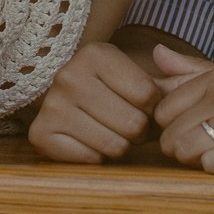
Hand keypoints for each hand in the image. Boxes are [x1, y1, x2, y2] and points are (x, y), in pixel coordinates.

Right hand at [27, 43, 161, 162]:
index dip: (154, 107)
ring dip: (120, 145)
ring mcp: (51, 105)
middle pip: (132, 123)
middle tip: (127, 122)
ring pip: (114, 146)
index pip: (148, 94)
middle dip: (139, 130)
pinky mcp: (40, 134)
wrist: (70, 102)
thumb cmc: (115, 91)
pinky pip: (90, 159)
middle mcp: (68, 75)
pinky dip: (97, 157)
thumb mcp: (145, 72)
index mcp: (95, 54)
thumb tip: (161, 53)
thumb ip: (173, 68)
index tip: (142, 103)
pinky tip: (91, 141)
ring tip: (111, 131)